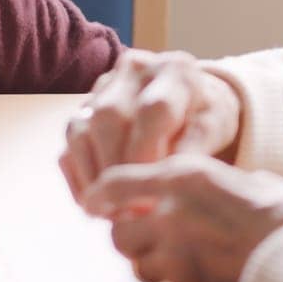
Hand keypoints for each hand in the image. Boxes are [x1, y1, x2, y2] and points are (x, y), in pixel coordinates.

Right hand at [60, 49, 241, 201]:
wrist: (189, 100)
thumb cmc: (203, 117)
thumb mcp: (214, 128)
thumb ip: (195, 150)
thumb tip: (167, 182)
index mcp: (174, 69)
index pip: (153, 109)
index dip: (147, 154)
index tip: (151, 192)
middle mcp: (133, 69)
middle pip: (109, 117)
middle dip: (115, 168)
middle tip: (128, 209)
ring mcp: (102, 87)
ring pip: (81, 128)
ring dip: (92, 176)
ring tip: (110, 212)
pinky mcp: (83, 108)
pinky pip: (68, 143)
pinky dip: (78, 176)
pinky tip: (95, 202)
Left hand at [81, 154, 282, 281]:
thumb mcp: (253, 180)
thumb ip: (219, 187)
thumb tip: (213, 194)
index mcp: (185, 178)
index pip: (118, 183)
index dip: (99, 194)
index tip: (90, 202)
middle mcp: (170, 215)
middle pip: (119, 233)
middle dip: (129, 236)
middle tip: (148, 235)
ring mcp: (177, 257)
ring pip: (138, 265)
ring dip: (150, 262)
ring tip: (176, 258)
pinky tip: (202, 275)